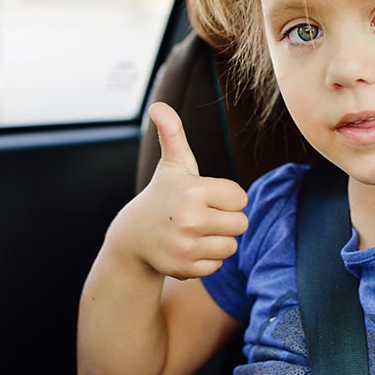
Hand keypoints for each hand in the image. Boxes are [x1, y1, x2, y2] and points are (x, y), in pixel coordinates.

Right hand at [105, 102, 248, 279]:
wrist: (133, 236)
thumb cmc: (163, 195)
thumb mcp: (172, 164)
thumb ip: (173, 133)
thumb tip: (158, 106)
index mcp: (194, 190)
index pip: (240, 198)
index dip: (227, 198)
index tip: (206, 197)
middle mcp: (190, 219)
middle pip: (241, 224)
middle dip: (225, 220)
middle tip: (202, 216)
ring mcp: (186, 246)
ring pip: (231, 246)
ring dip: (217, 240)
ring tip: (195, 232)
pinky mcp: (184, 268)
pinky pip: (217, 265)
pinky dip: (206, 259)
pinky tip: (188, 248)